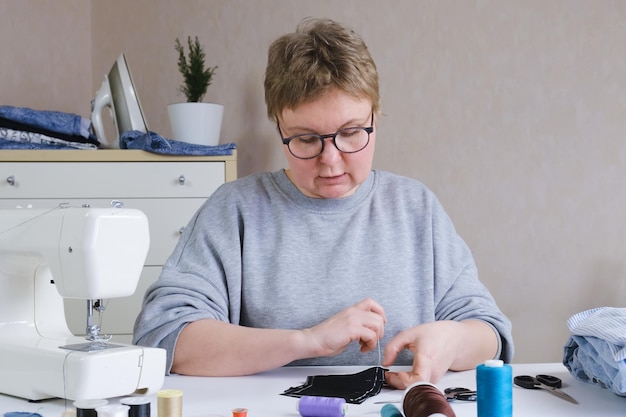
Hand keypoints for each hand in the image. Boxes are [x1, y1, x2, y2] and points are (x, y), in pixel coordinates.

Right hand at [304, 298, 385, 357]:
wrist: (313, 340)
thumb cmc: (325, 336)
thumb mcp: (344, 325)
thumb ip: (356, 324)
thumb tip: (369, 331)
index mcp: (351, 310)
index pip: (371, 302)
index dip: (380, 313)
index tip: (377, 326)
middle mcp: (353, 312)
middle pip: (379, 317)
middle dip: (379, 332)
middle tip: (370, 340)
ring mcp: (353, 319)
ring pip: (378, 325)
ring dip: (375, 338)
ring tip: (365, 345)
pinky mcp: (352, 329)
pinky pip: (371, 335)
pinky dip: (370, 345)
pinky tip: (361, 348)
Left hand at [382, 320, 498, 388]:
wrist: (455, 338)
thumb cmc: (435, 334)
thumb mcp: (409, 334)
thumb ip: (393, 346)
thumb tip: (385, 362)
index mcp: (427, 358)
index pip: (417, 380)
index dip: (402, 380)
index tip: (392, 373)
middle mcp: (432, 371)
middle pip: (414, 386)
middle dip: (397, 382)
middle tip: (388, 374)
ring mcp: (434, 377)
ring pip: (416, 387)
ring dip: (402, 382)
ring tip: (394, 373)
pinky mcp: (434, 379)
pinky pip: (419, 384)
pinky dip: (408, 381)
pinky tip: (403, 373)